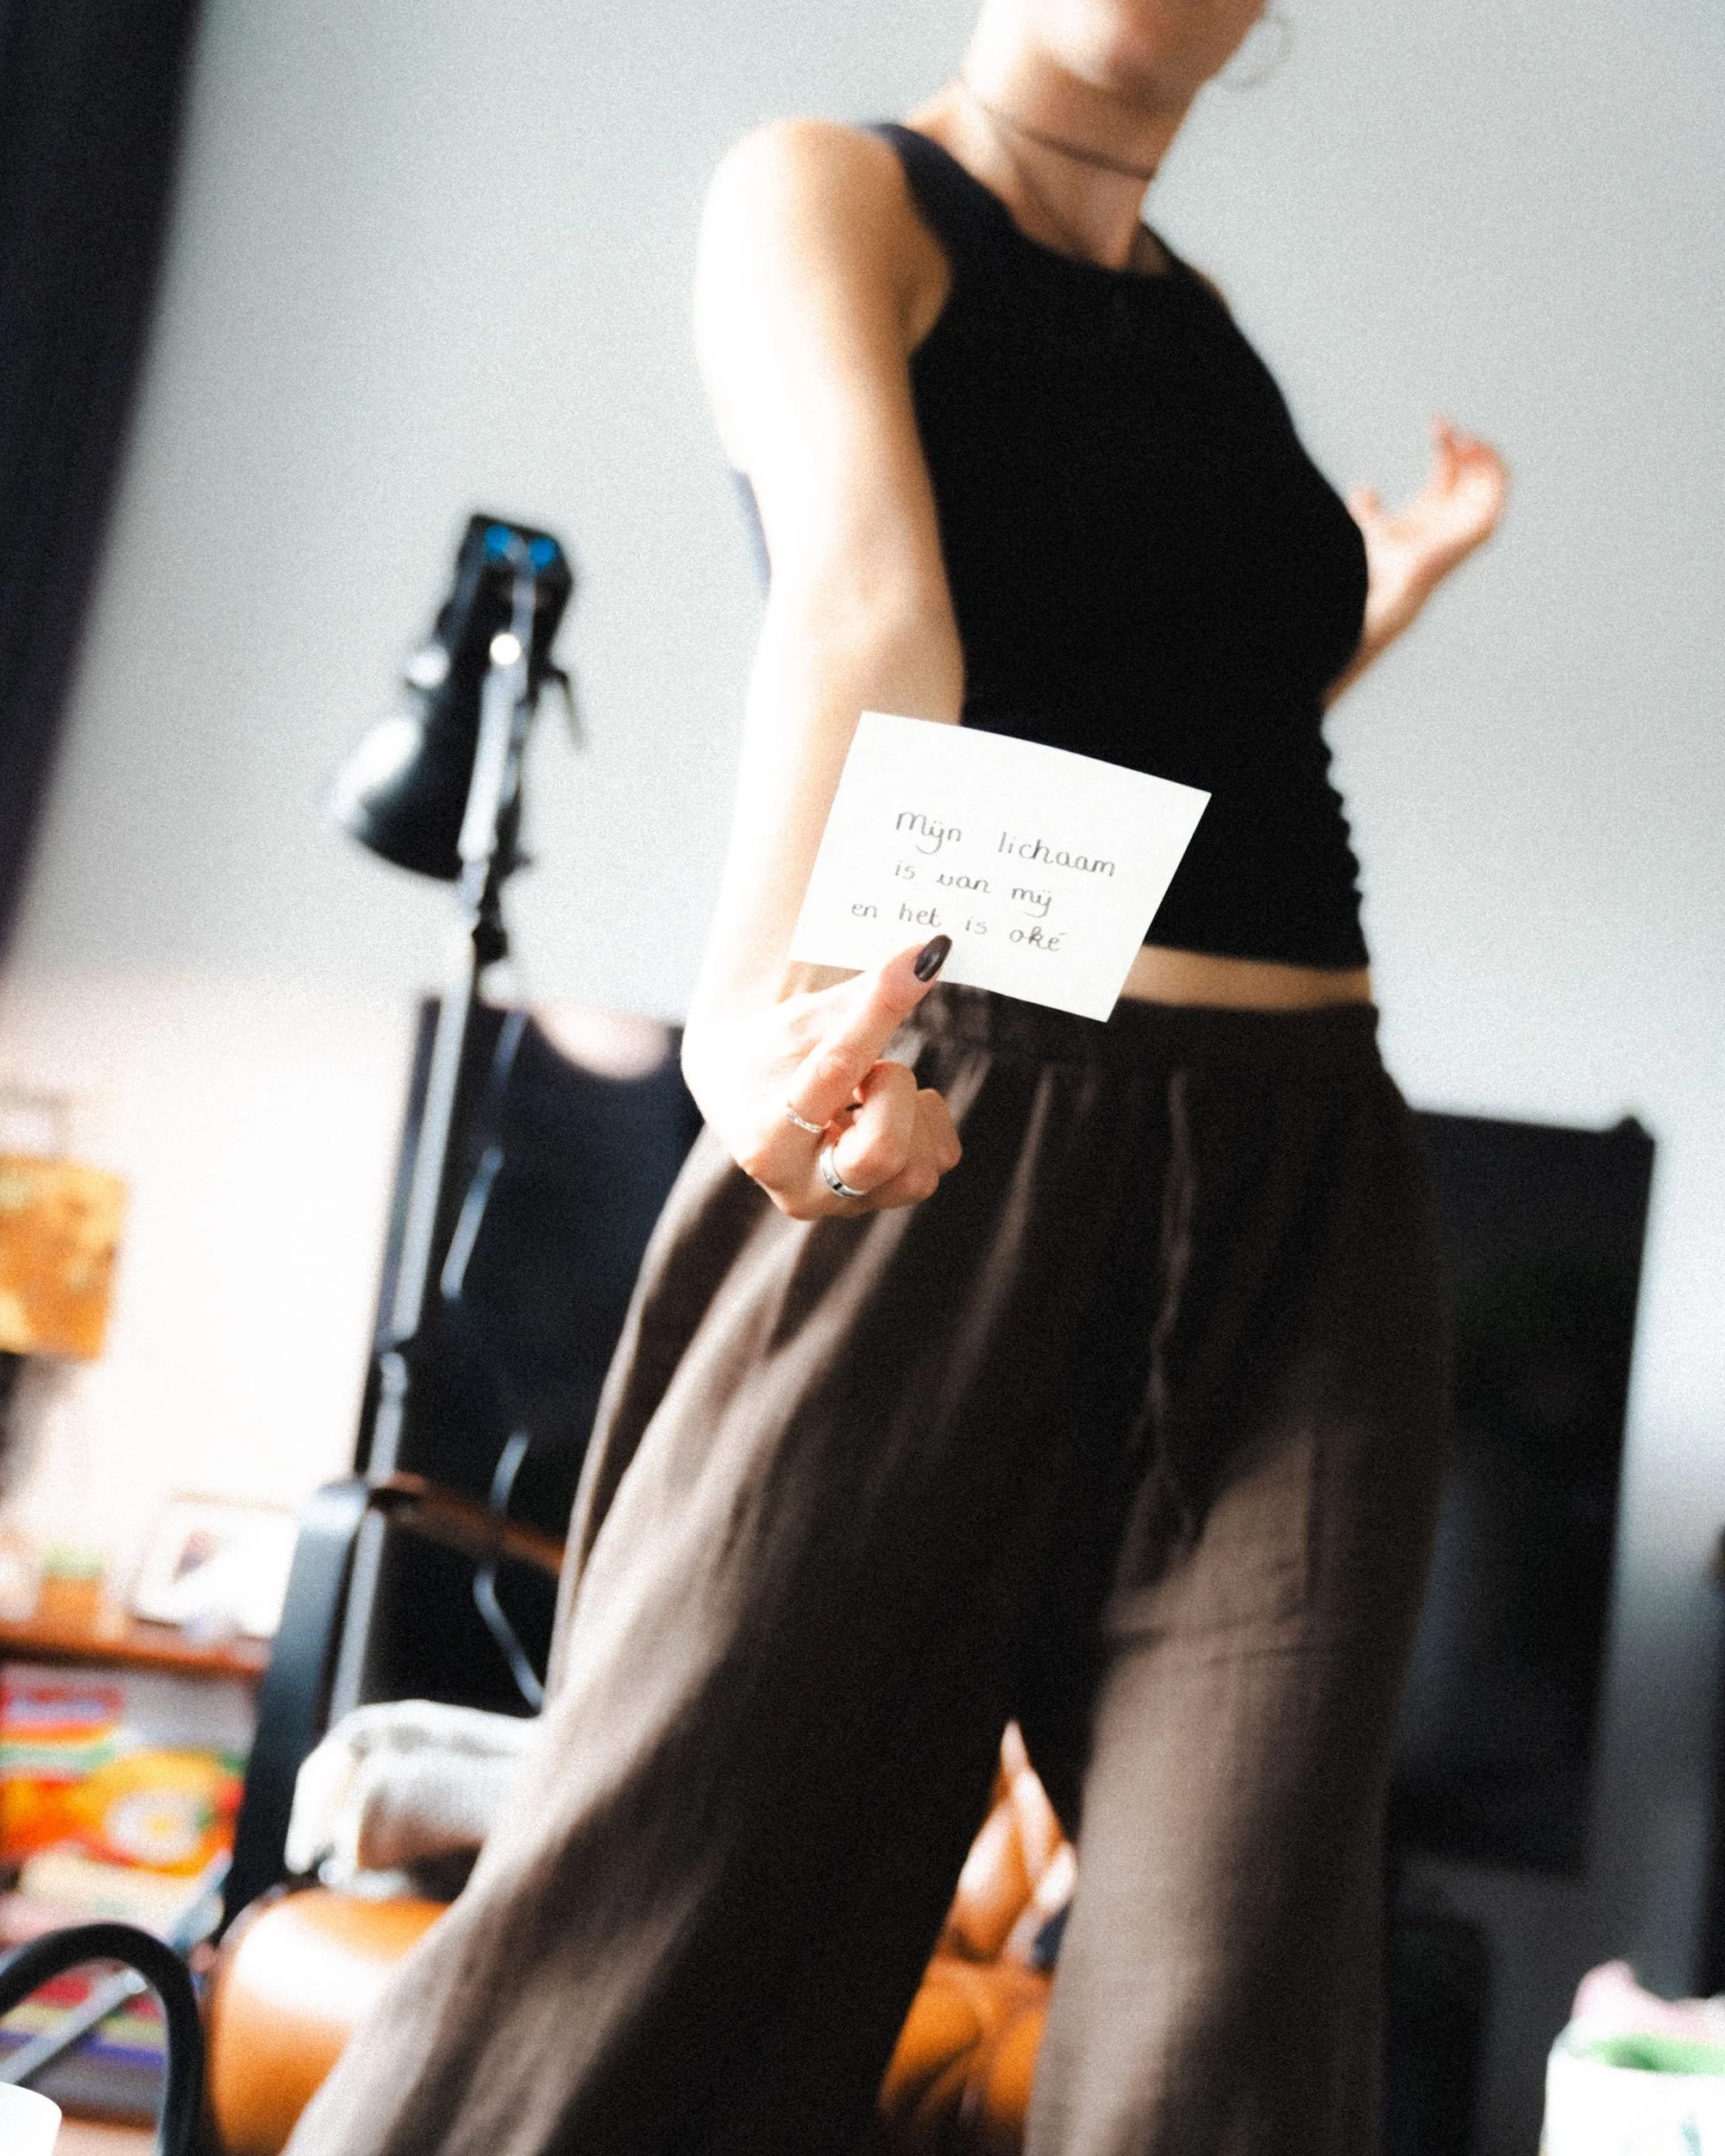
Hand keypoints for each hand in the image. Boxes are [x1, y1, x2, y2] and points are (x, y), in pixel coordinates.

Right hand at [685, 936, 962, 1219]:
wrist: (749, 1093)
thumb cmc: (773, 1050)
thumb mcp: (806, 1021)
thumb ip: (864, 996)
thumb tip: (931, 953)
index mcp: (766, 1141)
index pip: (833, 1073)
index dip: (878, 1011)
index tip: (914, 964)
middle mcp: (802, 1189)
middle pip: (884, 1152)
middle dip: (894, 1092)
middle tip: (873, 1066)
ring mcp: (846, 1204)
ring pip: (919, 1169)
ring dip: (910, 1110)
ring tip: (871, 1089)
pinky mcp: (884, 1199)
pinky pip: (939, 1160)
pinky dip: (927, 1124)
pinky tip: (890, 1108)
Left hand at [1348, 417, 1508, 656]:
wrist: (1397, 584)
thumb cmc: (1386, 565)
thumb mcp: (1376, 526)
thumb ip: (1369, 509)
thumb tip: (1360, 488)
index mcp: (1437, 505)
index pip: (1451, 463)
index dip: (1446, 441)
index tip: (1435, 422)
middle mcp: (1458, 510)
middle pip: (1474, 465)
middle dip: (1468, 442)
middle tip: (1443, 426)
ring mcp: (1472, 518)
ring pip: (1493, 474)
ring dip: (1484, 451)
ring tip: (1464, 437)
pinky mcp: (1483, 525)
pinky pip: (1499, 488)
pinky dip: (1492, 466)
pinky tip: (1473, 451)